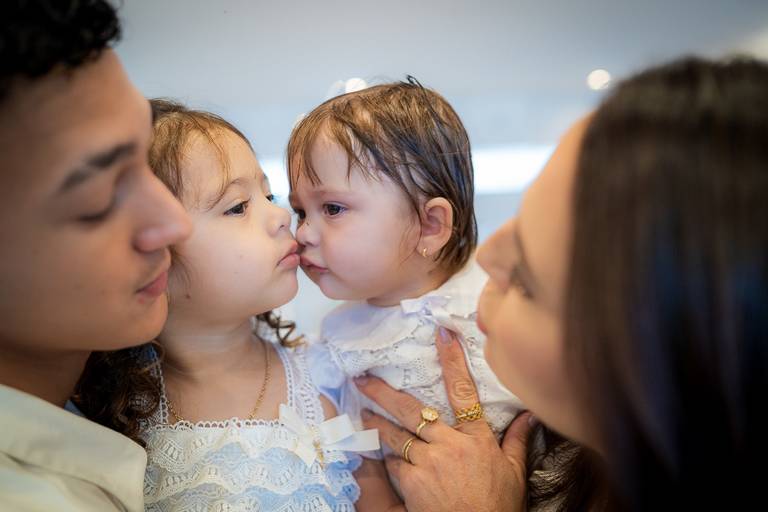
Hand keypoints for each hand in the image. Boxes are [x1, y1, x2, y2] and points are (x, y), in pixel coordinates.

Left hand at [356, 328, 534, 511]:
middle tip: (364, 380)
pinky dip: (388, 458)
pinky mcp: (412, 482)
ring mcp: (429, 462)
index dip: (452, 360)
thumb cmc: (497, 507)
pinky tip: (379, 454)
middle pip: (413, 410)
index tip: (442, 335)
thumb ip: (516, 441)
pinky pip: (394, 463)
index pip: (463, 391)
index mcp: (476, 438)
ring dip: (378, 424)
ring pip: (396, 435)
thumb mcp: (514, 473)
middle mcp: (450, 444)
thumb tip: (528, 415)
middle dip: (385, 393)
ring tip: (363, 413)